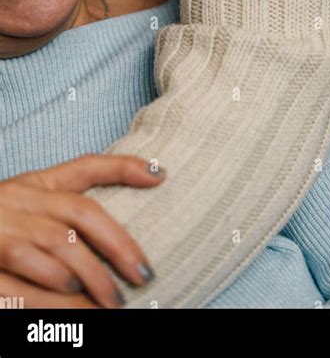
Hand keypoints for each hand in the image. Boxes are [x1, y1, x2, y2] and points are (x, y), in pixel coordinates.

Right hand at [0, 154, 165, 307]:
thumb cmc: (1, 218)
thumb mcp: (34, 192)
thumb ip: (82, 182)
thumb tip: (157, 175)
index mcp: (32, 186)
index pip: (83, 169)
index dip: (123, 168)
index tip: (160, 177)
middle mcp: (15, 206)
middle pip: (76, 223)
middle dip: (115, 250)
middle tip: (140, 278)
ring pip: (53, 259)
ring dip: (89, 283)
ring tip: (114, 303)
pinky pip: (25, 294)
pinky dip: (56, 308)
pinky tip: (79, 315)